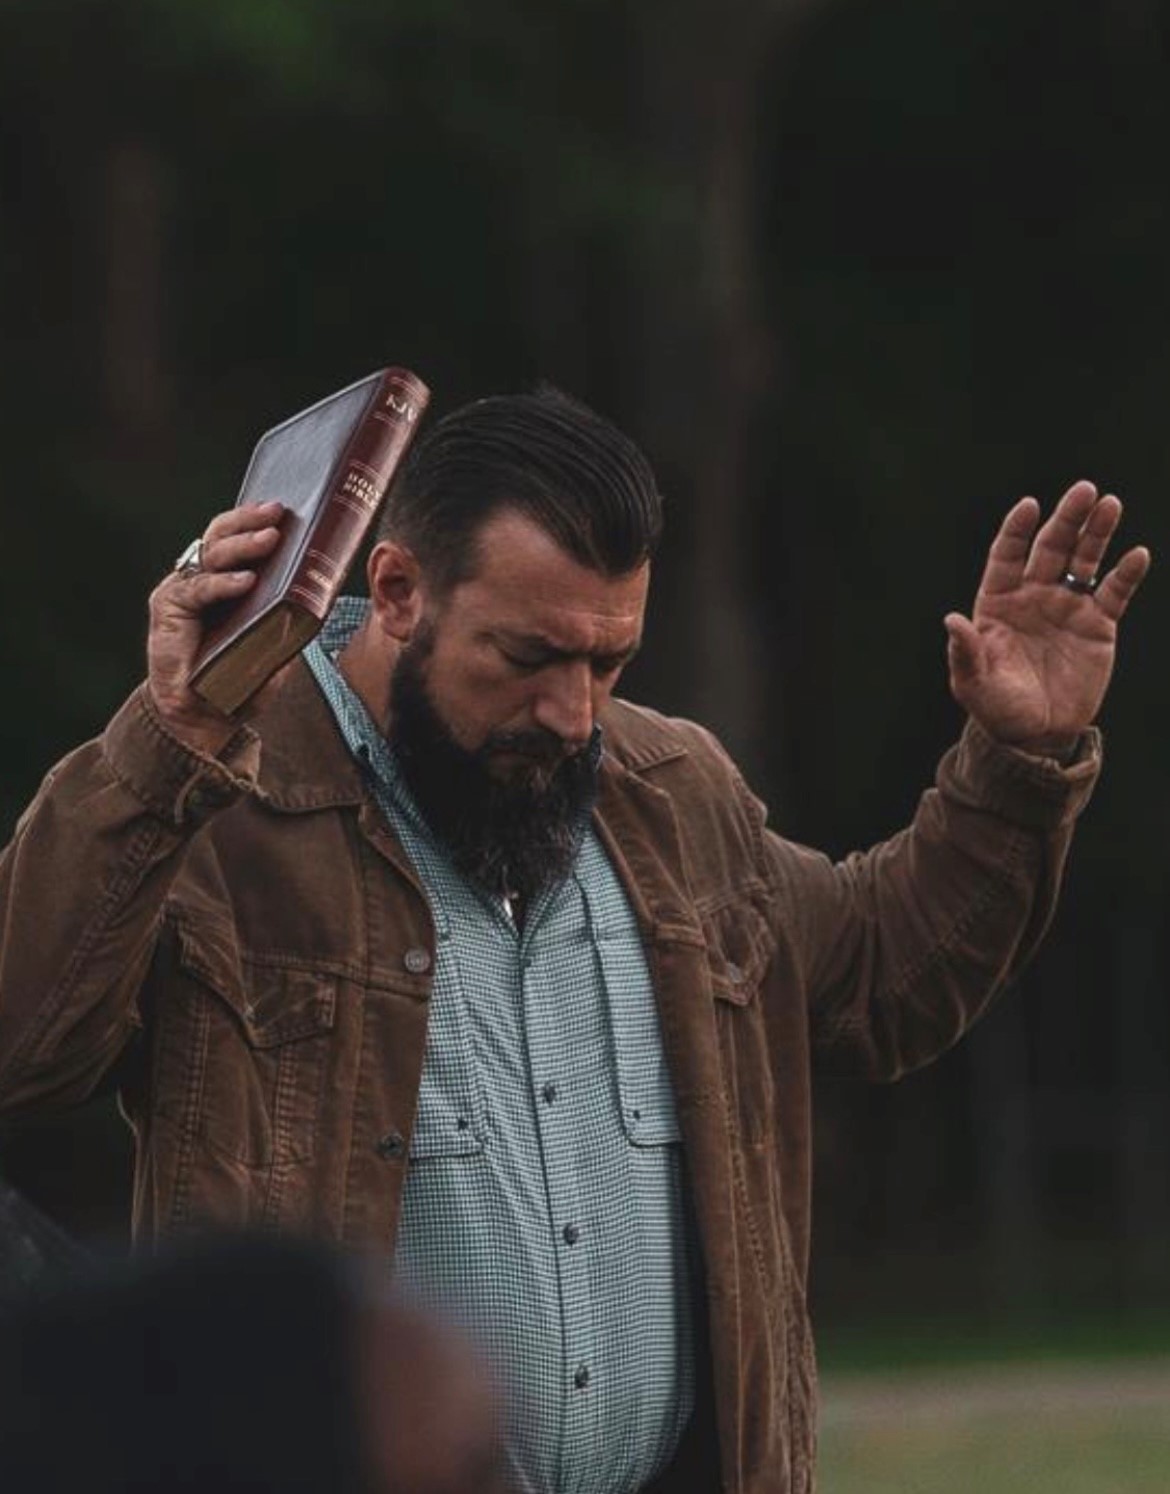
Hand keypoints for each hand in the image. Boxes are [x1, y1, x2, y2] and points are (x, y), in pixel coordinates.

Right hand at [147, 502, 283, 755]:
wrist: (205, 714)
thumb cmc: (240, 676)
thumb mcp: (275, 641)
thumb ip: (291, 616)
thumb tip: (327, 593)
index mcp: (224, 580)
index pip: (236, 538)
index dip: (255, 520)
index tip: (283, 507)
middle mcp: (200, 578)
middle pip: (221, 536)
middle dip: (250, 521)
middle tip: (278, 514)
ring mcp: (182, 590)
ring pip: (211, 555)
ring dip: (242, 544)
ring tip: (270, 540)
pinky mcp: (169, 609)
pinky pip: (198, 589)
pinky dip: (222, 584)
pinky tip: (246, 582)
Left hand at [944, 480, 1150, 752]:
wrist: (1036, 733)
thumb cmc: (997, 707)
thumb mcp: (974, 682)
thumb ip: (965, 651)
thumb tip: (952, 620)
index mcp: (998, 603)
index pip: (1006, 556)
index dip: (1016, 530)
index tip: (1029, 505)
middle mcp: (1034, 596)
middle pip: (1051, 548)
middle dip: (1066, 519)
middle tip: (1084, 490)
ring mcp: (1067, 607)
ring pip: (1084, 561)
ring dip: (1097, 532)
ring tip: (1110, 504)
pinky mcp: (1098, 625)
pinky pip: (1114, 592)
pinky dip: (1126, 574)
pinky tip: (1137, 555)